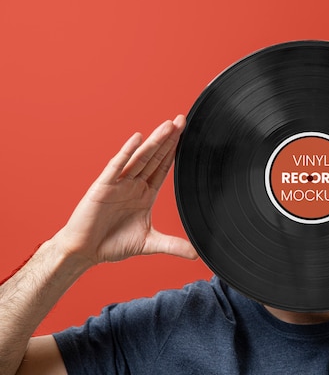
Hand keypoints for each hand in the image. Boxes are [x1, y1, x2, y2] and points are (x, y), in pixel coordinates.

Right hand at [53, 115, 197, 265]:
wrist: (85, 251)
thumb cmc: (113, 244)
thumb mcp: (149, 244)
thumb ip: (173, 245)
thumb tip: (197, 254)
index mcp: (145, 193)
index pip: (163, 168)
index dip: (174, 152)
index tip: (185, 136)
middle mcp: (133, 184)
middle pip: (155, 157)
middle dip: (168, 140)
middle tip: (181, 120)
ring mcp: (119, 184)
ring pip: (140, 158)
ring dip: (154, 142)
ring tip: (168, 125)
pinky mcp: (103, 186)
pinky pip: (117, 166)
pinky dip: (127, 152)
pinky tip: (137, 138)